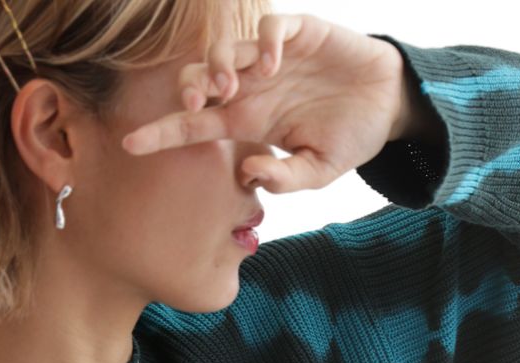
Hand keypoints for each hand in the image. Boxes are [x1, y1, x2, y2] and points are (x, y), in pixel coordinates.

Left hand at [120, 11, 405, 193]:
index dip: (161, 132)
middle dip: (188, 87)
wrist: (388, 107)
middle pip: (199, 79)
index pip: (193, 125)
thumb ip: (283, 177)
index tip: (130, 145)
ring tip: (232, 84)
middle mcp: (251, 88)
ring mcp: (272, 60)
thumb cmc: (347, 139)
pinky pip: (269, 28)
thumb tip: (248, 171)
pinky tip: (272, 63)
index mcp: (247, 121)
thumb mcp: (317, 171)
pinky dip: (262, 40)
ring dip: (218, 63)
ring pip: (225, 49)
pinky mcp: (300, 34)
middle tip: (198, 102)